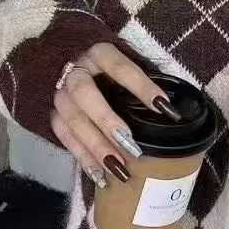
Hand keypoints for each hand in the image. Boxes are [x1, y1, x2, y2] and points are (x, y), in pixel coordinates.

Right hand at [50, 41, 173, 185]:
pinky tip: (101, 177)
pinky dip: (84, 158)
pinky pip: (65, 138)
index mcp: (98, 52)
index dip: (141, 86)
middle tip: (131, 145)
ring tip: (119, 169)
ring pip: (73, 120)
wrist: (72, 63)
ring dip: (96, 147)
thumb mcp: (128, 63)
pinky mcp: (54, 115)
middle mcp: (75, 70)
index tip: (164, 107)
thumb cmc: (112, 69)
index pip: (120, 67)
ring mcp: (61, 93)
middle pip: (85, 94)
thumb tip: (173, 112)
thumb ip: (145, 82)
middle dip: (108, 121)